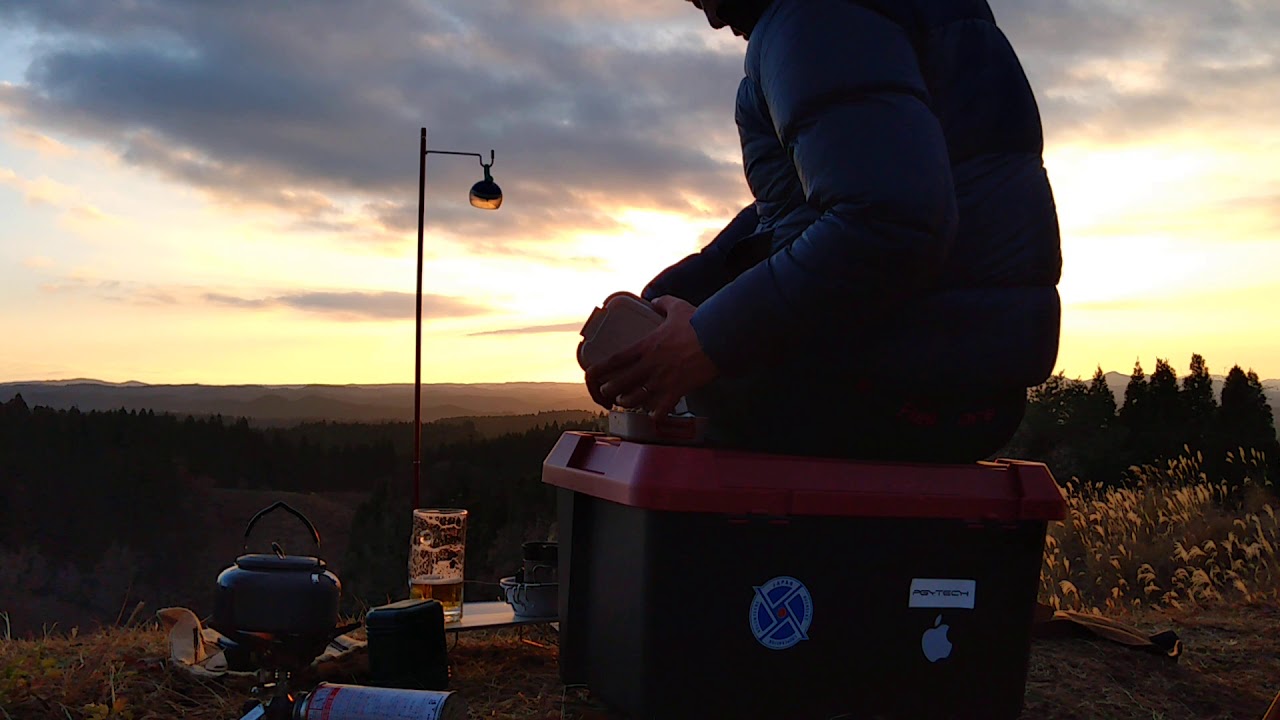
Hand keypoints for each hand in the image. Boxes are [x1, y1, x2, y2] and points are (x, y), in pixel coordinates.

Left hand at [584, 296, 719, 417]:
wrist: (718, 339)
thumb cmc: (699, 323)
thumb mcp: (677, 307)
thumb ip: (663, 303)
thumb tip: (655, 300)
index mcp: (646, 346)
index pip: (615, 360)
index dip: (600, 369)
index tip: (592, 374)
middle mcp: (650, 365)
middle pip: (621, 383)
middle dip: (610, 390)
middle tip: (608, 391)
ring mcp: (662, 380)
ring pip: (636, 398)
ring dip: (629, 402)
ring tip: (626, 402)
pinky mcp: (677, 391)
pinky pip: (661, 409)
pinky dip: (656, 414)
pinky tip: (654, 415)